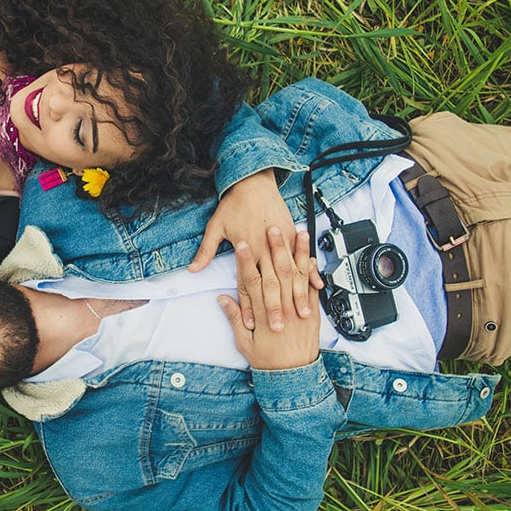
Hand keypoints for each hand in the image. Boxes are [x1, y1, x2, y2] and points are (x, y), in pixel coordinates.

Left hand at [190, 168, 322, 329]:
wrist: (253, 182)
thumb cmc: (234, 204)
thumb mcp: (216, 227)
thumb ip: (206, 251)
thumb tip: (193, 269)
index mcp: (247, 247)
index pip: (248, 283)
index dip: (249, 305)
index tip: (251, 324)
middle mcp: (266, 247)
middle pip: (271, 284)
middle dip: (276, 308)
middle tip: (279, 328)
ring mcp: (283, 242)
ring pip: (291, 275)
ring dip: (297, 296)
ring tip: (301, 314)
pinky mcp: (293, 236)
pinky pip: (304, 259)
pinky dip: (311, 274)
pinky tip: (317, 288)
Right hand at [220, 228, 320, 370]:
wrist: (293, 376)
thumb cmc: (267, 360)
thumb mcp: (243, 343)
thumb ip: (234, 319)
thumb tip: (223, 300)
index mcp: (262, 314)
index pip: (252, 282)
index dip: (247, 262)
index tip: (243, 246)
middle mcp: (281, 308)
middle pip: (277, 272)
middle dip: (274, 249)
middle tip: (271, 228)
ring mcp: (298, 308)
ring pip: (298, 275)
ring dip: (298, 253)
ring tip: (298, 234)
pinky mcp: (312, 311)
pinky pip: (313, 287)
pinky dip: (312, 270)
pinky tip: (311, 255)